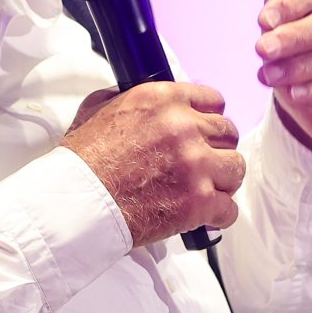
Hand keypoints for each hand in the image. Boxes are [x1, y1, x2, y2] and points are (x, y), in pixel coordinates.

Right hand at [61, 82, 244, 245]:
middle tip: (202, 162)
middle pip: (228, 133)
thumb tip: (141, 98)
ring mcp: (195, 165)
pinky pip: (229, 207)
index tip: (204, 131)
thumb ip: (128, 98)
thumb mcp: (98, 109)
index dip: (209, 118)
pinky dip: (218, 214)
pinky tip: (203, 214)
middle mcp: (183, 127)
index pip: (213, 100)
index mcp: (162, 99)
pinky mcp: (199, 201)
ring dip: (222, 179)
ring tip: (204, 188)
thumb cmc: (82, 161)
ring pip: (235, 167)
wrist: (76, 202)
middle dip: (217, 148)